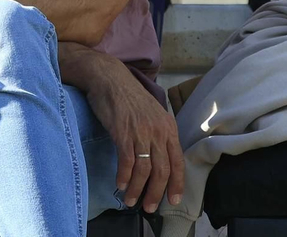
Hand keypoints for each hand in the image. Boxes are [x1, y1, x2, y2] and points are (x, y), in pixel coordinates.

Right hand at [82, 53, 184, 212]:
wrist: (109, 78)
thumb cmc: (128, 96)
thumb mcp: (152, 114)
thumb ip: (158, 134)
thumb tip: (159, 158)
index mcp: (168, 128)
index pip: (178, 162)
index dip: (176, 184)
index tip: (173, 200)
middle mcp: (158, 132)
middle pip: (162, 171)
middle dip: (156, 193)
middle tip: (149, 207)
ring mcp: (141, 132)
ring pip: (144, 170)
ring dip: (137, 188)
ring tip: (131, 200)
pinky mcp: (122, 132)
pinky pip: (126, 161)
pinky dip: (124, 176)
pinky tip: (120, 184)